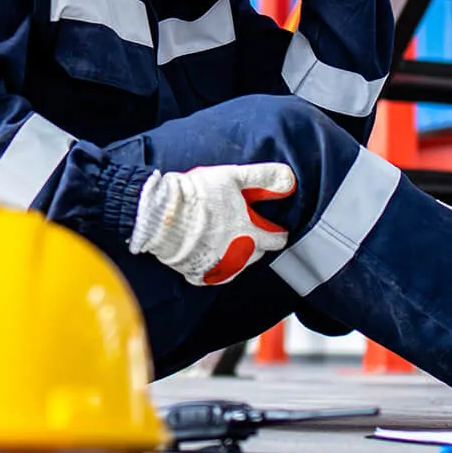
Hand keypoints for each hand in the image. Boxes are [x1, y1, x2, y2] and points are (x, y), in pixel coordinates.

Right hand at [127, 163, 296, 285]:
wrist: (161, 214)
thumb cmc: (197, 196)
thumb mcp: (234, 177)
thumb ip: (265, 179)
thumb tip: (290, 180)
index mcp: (251, 234)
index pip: (276, 239)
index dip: (277, 231)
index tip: (274, 227)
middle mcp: (239, 256)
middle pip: (257, 253)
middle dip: (255, 240)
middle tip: (243, 226)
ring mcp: (218, 268)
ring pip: (237, 265)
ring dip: (235, 253)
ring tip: (224, 237)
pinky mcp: (198, 274)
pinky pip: (213, 275)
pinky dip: (214, 265)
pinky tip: (208, 251)